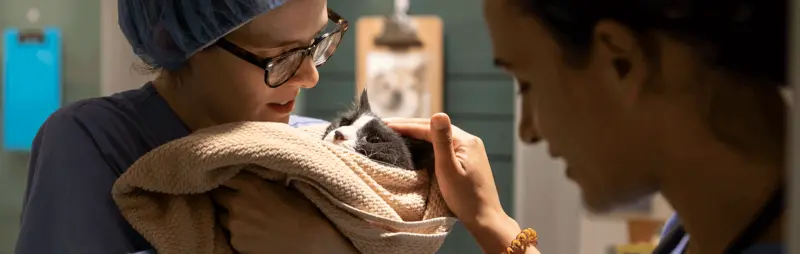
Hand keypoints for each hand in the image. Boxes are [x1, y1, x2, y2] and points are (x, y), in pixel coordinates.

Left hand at [210, 172, 357, 253]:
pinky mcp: (236, 243)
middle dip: (224, 197)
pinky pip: (229, 234)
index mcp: (250, 185)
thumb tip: (251, 175)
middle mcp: (238, 203)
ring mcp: (235, 225)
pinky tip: (253, 232)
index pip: (222, 176)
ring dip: (229, 216)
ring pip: (221, 217)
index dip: (225, 178)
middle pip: (216, 196)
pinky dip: (237, 233)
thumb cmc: (302, 213)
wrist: (309, 241)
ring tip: (248, 219)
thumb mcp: (282, 188)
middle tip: (237, 200)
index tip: (228, 180)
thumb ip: (260, 182)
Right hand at [384, 113, 521, 252]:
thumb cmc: (465, 197)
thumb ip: (442, 141)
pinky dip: (427, 143)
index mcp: (465, 140)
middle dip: (410, 126)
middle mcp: (469, 141)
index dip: (407, 125)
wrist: (484, 218)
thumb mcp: (449, 169)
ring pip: (439, 136)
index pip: (430, 127)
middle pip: (435, 129)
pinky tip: (417, 145)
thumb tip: (439, 113)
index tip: (386, 125)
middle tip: (387, 125)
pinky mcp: (468, 159)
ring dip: (418, 133)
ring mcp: (469, 150)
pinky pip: (444, 145)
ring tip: (397, 133)